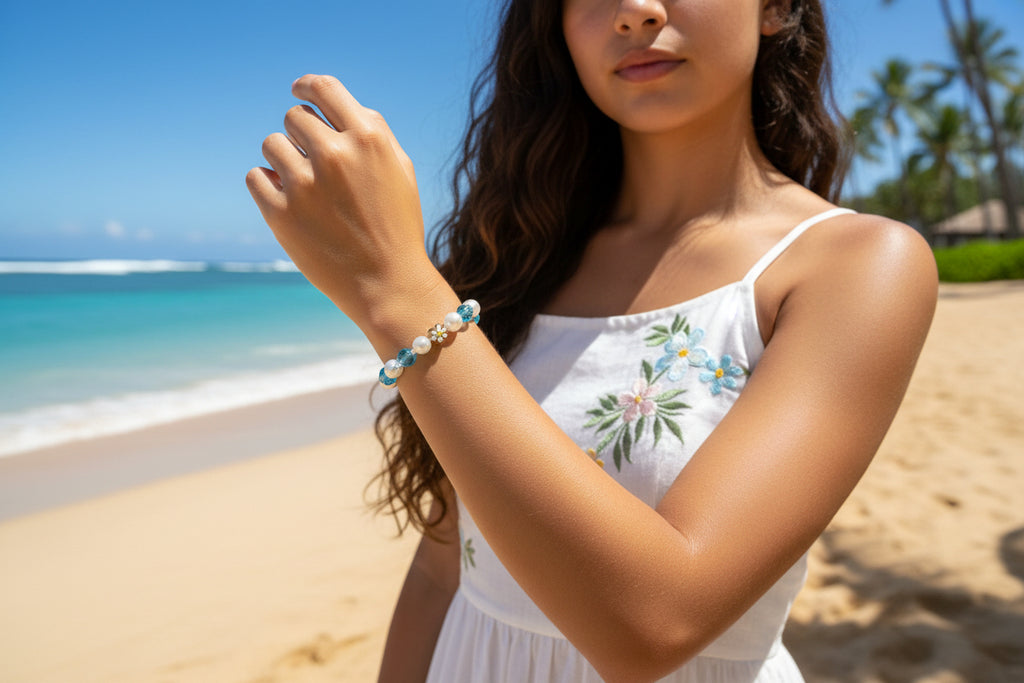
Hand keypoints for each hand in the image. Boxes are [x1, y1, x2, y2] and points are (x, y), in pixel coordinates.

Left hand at [246, 74, 437, 325]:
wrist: (388, 284)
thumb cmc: (397, 225)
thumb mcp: (400, 170)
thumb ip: (371, 132)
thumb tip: (333, 109)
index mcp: (368, 138)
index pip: (324, 88)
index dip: (306, 85)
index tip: (297, 90)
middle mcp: (335, 155)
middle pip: (294, 116)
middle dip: (301, 134)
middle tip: (314, 162)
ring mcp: (305, 185)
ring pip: (271, 144)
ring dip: (283, 159)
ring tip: (305, 187)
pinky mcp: (281, 214)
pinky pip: (255, 177)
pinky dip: (266, 185)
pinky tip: (287, 201)